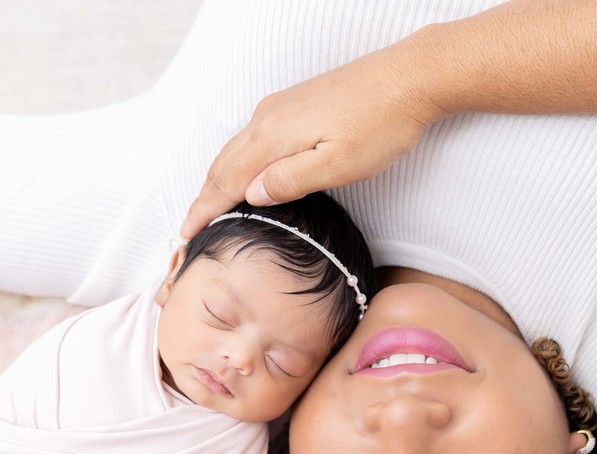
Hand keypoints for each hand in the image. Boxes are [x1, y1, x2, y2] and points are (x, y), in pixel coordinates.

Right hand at [181, 44, 441, 238]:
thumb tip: (252, 195)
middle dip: (203, 196)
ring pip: (236, 149)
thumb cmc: (382, 124)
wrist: (410, 77)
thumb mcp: (339, 165)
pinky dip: (236, 160)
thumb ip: (292, 181)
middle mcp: (268, 118)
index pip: (227, 181)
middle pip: (223, 163)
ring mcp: (279, 107)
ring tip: (207, 204)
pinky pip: (251, 137)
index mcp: (274, 137)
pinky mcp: (294, 103)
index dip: (205, 210)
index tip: (186, 234)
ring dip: (217, 178)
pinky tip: (243, 171)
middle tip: (188, 227)